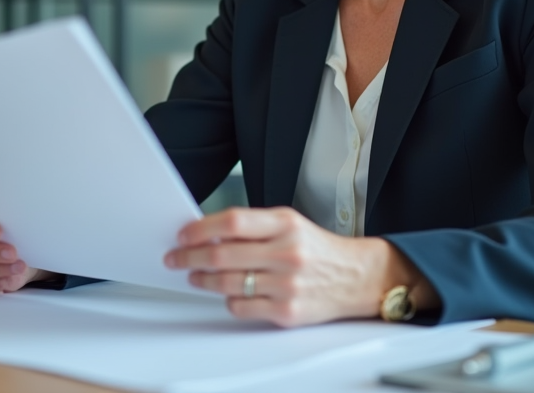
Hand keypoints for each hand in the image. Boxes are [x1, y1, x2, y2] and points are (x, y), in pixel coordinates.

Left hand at [164, 206, 437, 326]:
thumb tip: (207, 233)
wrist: (357, 277)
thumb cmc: (317, 249)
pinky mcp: (286, 312)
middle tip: (176, 257)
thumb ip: (253, 226)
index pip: (232, 221)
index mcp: (285, 224)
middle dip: (191, 256)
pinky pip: (241, 306)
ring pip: (227, 282)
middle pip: (223, 254)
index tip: (183, 233)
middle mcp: (286, 253)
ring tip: (194, 275)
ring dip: (202, 279)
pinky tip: (228, 293)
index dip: (201, 228)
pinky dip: (228, 300)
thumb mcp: (290, 224)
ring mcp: (286, 285)